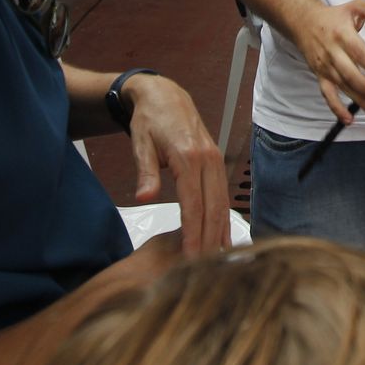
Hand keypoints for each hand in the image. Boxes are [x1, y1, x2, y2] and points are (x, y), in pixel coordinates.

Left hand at [123, 75, 229, 254]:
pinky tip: (224, 237)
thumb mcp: (141, 142)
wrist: (165, 95)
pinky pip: (223, 195)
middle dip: (209, 239)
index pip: (193, 203)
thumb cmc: (150, 119)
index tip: (191, 257)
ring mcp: (216, 160)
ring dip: (220, 232)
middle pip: (213, 207)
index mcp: (189, 156)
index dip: (193, 232)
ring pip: (222, 203)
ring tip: (217, 260)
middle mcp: (208, 159)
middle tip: (204, 269)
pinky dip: (223, 218)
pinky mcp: (217, 163)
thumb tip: (144, 196)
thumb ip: (146, 171)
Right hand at [292, 0, 364, 124]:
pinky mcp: (320, 76)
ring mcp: (324, 66)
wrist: (302, 22)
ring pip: (341, 86)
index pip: (357, 52)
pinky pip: (327, 94)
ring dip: (357, 100)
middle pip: (349, 73)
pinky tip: (348, 120)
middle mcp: (331, 52)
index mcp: (341, 34)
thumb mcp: (354, 7)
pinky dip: (336, 108)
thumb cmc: (334, 16)